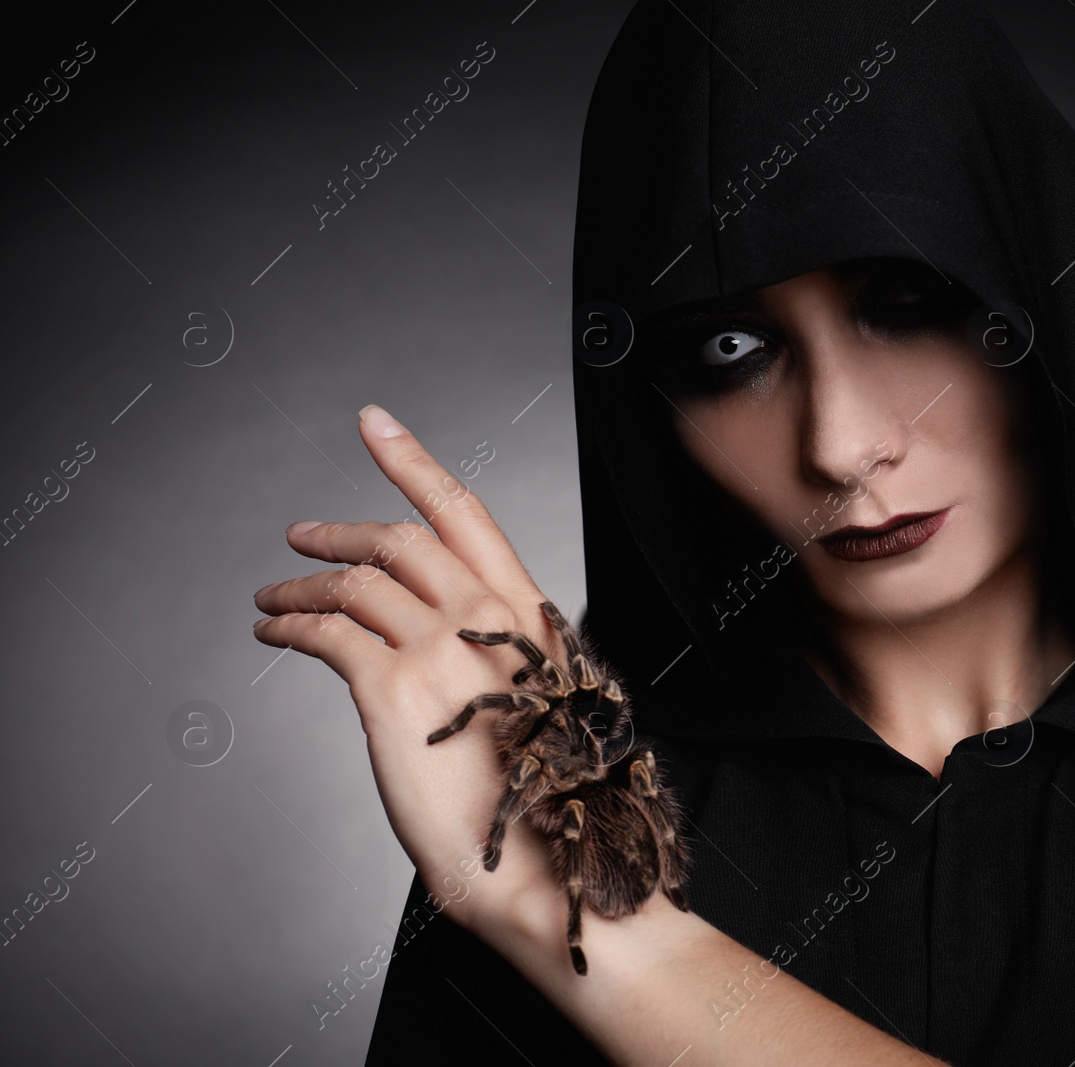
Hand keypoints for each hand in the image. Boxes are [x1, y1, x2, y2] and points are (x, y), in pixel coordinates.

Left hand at [252, 403, 566, 944]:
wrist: (544, 863)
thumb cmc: (543, 801)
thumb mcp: (539, 703)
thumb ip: (499, 656)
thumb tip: (451, 643)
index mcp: (529, 617)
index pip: (465, 515)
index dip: (415, 463)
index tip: (378, 425)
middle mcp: (486, 619)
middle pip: (400, 541)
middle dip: (343, 530)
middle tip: (304, 533)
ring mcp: (441, 651)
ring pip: (356, 583)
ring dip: (304, 581)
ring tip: (275, 594)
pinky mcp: (392, 693)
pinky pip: (327, 634)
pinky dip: (291, 624)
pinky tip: (275, 631)